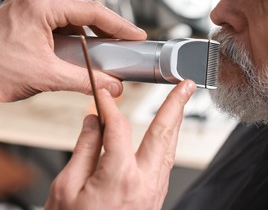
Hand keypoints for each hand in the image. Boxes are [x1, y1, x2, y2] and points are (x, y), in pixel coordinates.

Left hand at [0, 0, 145, 101]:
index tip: (136, 35)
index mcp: (40, 6)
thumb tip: (112, 86)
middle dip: (109, 28)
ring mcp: (31, 8)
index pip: (92, 10)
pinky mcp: (28, 18)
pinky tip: (84, 49)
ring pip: (74, 16)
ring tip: (110, 48)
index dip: (119, 24)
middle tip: (128, 42)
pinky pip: (61, 22)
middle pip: (85, 10)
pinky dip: (77, 35)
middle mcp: (35, 1)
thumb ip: (84, 80)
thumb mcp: (44, 75)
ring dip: (93, 32)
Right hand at [45, 80, 195, 208]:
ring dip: (175, 122)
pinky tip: (165, 135)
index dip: (109, 107)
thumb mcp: (67, 187)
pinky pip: (165, 162)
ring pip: (170, 147)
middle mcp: (144, 181)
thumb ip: (84, 149)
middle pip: (164, 133)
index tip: (103, 96)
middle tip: (185, 86)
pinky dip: (167, 143)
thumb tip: (93, 122)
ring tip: (180, 103)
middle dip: (176, 105)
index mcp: (119, 176)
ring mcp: (154, 190)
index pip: (118, 128)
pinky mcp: (156, 196)